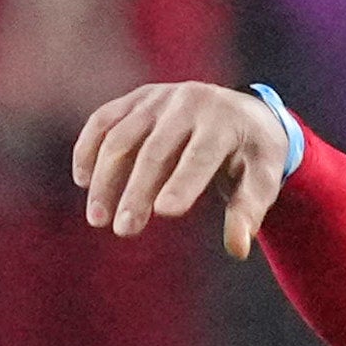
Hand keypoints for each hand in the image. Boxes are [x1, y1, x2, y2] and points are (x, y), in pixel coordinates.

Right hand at [75, 79, 289, 252]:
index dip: (182, 183)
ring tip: (98, 219)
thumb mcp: (263, 180)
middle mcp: (189, 103)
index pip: (199, 155)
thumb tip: (238, 248)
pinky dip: (88, 149)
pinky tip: (83, 182)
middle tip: (124, 231)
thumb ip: (249, 210)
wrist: (243, 112)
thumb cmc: (252, 155)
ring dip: (105, 178)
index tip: (164, 212)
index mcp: (223, 122)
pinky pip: (103, 121)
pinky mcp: (136, 99)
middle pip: (155, 151)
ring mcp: (158, 98)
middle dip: (137, 192)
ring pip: (121, 137)